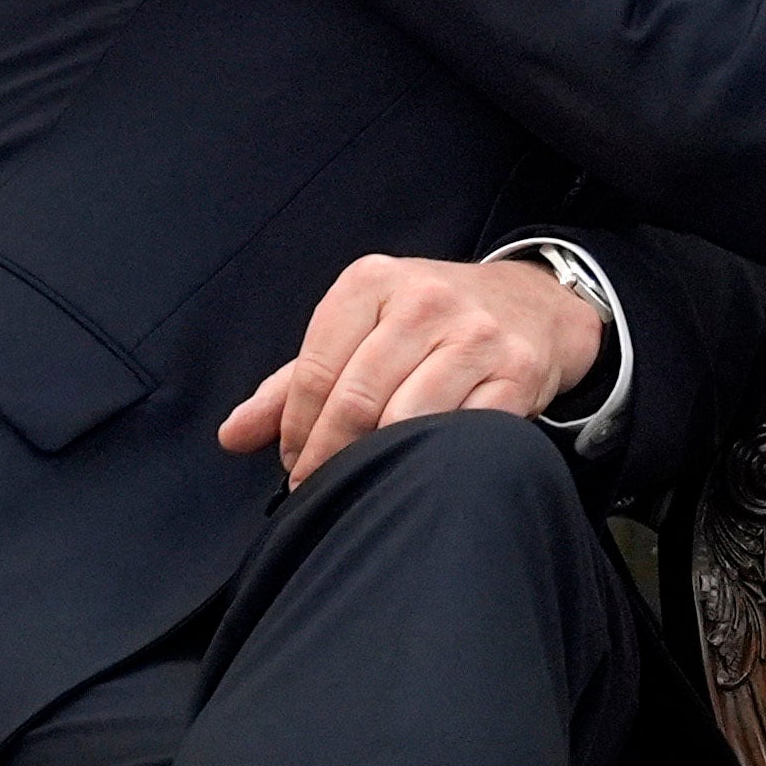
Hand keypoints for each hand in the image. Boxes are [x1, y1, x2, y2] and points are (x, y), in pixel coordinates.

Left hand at [218, 254, 609, 487]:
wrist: (532, 305)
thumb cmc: (429, 323)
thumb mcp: (358, 329)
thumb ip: (294, 384)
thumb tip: (232, 436)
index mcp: (372, 281)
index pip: (316, 371)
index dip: (296, 430)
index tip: (293, 462)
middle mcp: (426, 300)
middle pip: (357, 399)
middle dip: (329, 454)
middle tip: (321, 485)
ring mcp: (477, 335)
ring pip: (409, 418)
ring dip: (379, 462)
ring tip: (366, 480)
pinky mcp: (519, 372)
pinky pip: (467, 429)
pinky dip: (437, 458)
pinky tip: (421, 468)